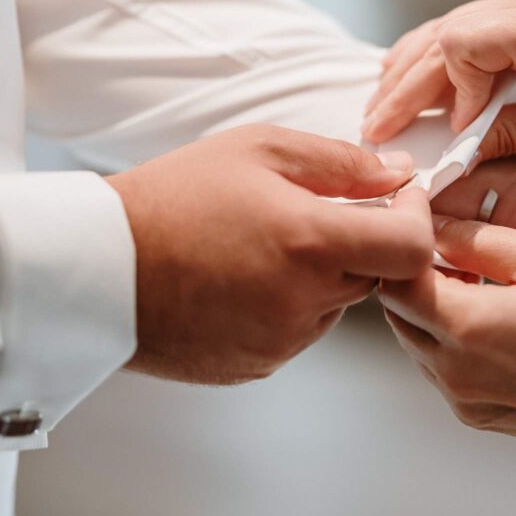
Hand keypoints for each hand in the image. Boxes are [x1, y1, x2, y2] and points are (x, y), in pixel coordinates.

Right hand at [106, 124, 432, 384]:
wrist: (97, 266)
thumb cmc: (172, 198)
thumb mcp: (259, 151)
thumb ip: (341, 161)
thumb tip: (396, 172)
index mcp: (310, 243)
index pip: (412, 249)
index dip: (418, 219)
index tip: (400, 199)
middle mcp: (304, 301)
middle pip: (378, 275)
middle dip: (364, 242)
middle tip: (316, 213)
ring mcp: (281, 340)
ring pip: (339, 304)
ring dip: (325, 275)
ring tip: (266, 246)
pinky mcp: (259, 364)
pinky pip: (302, 330)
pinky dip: (292, 304)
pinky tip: (246, 278)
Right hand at [362, 0, 515, 158]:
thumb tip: (461, 151)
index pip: (461, 46)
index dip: (448, 92)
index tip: (458, 131)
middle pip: (441, 35)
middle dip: (405, 85)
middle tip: (374, 127)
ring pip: (446, 26)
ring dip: (411, 68)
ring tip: (381, 105)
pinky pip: (466, 25)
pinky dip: (436, 55)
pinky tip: (411, 76)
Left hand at [381, 221, 515, 515]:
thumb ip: (481, 239)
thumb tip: (436, 224)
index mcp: (468, 326)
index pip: (394, 277)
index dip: (400, 237)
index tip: (417, 212)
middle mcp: (453, 369)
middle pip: (395, 308)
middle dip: (409, 267)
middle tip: (442, 239)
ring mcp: (461, 396)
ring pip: (413, 336)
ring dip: (428, 301)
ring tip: (470, 275)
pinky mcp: (474, 413)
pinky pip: (438, 364)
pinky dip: (446, 333)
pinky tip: (489, 314)